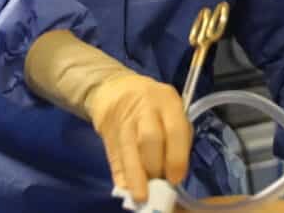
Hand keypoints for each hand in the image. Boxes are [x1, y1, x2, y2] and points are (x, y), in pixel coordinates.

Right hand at [88, 73, 193, 201]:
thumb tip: (174, 174)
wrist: (114, 89)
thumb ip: (177, 136)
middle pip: (150, 139)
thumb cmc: (153, 104)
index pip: (175, 129)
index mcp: (168, 100)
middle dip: (155, 167)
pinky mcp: (107, 132)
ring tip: (141, 196)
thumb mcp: (171, 109)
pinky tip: (126, 188)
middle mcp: (145, 107)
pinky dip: (121, 175)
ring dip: (136, 177)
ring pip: (129, 150)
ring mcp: (123, 119)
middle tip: (160, 185)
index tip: (175, 179)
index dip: (176, 157)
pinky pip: (115, 157)